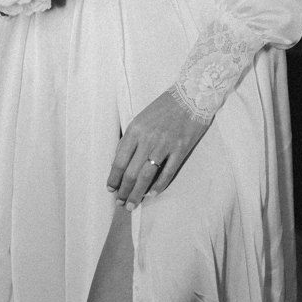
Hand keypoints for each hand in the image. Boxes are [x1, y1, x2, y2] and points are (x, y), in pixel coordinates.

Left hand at [107, 90, 208, 210]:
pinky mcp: (180, 150)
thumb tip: (118, 162)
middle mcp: (148, 139)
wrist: (190, 96)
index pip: (119, 160)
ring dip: (138, 193)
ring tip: (132, 204)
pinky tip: (152, 194)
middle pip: (131, 172)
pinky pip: (167, 173)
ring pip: (147, 176)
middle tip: (120, 203)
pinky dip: (159, 186)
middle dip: (124, 190)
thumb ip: (129, 140)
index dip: (114, 178)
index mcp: (135, 130)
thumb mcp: (140, 119)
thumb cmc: (162, 107)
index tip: (110, 189)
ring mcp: (165, 145)